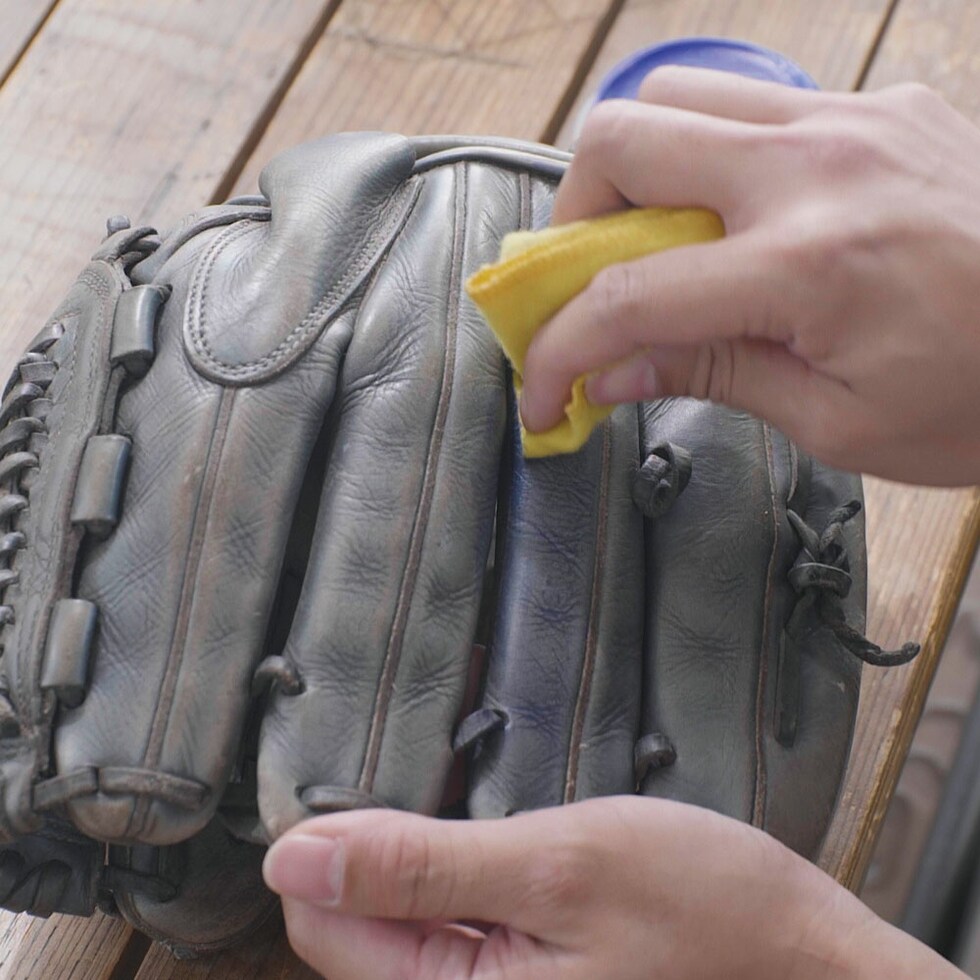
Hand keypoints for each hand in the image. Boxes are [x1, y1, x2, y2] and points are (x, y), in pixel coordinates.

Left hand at [262, 796, 955, 978]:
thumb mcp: (557, 864)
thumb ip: (420, 866)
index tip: (365, 779)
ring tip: (475, 815)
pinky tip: (497, 851)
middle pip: (362, 932)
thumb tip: (294, 857)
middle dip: (386, 850)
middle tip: (446, 795)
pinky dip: (460, 883)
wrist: (802, 957)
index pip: (327, 927)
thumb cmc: (703, 912)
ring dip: (424, 863)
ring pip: (409, 929)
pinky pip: (458, 935)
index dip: (333, 844)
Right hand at [519, 70, 979, 485]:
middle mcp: (819, 168)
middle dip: (574, 217)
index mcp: (807, 266)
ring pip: (682, 96)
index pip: (628, 296)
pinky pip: (756, 106)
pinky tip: (737, 218)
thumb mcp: (838, 422)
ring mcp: (852, 121)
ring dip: (637, 170)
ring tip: (653, 242)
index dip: (562, 349)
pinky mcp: (881, 107)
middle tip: (585, 279)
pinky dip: (712, 158)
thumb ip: (713, 376)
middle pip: (625, 138)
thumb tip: (616, 372)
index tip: (546, 387)